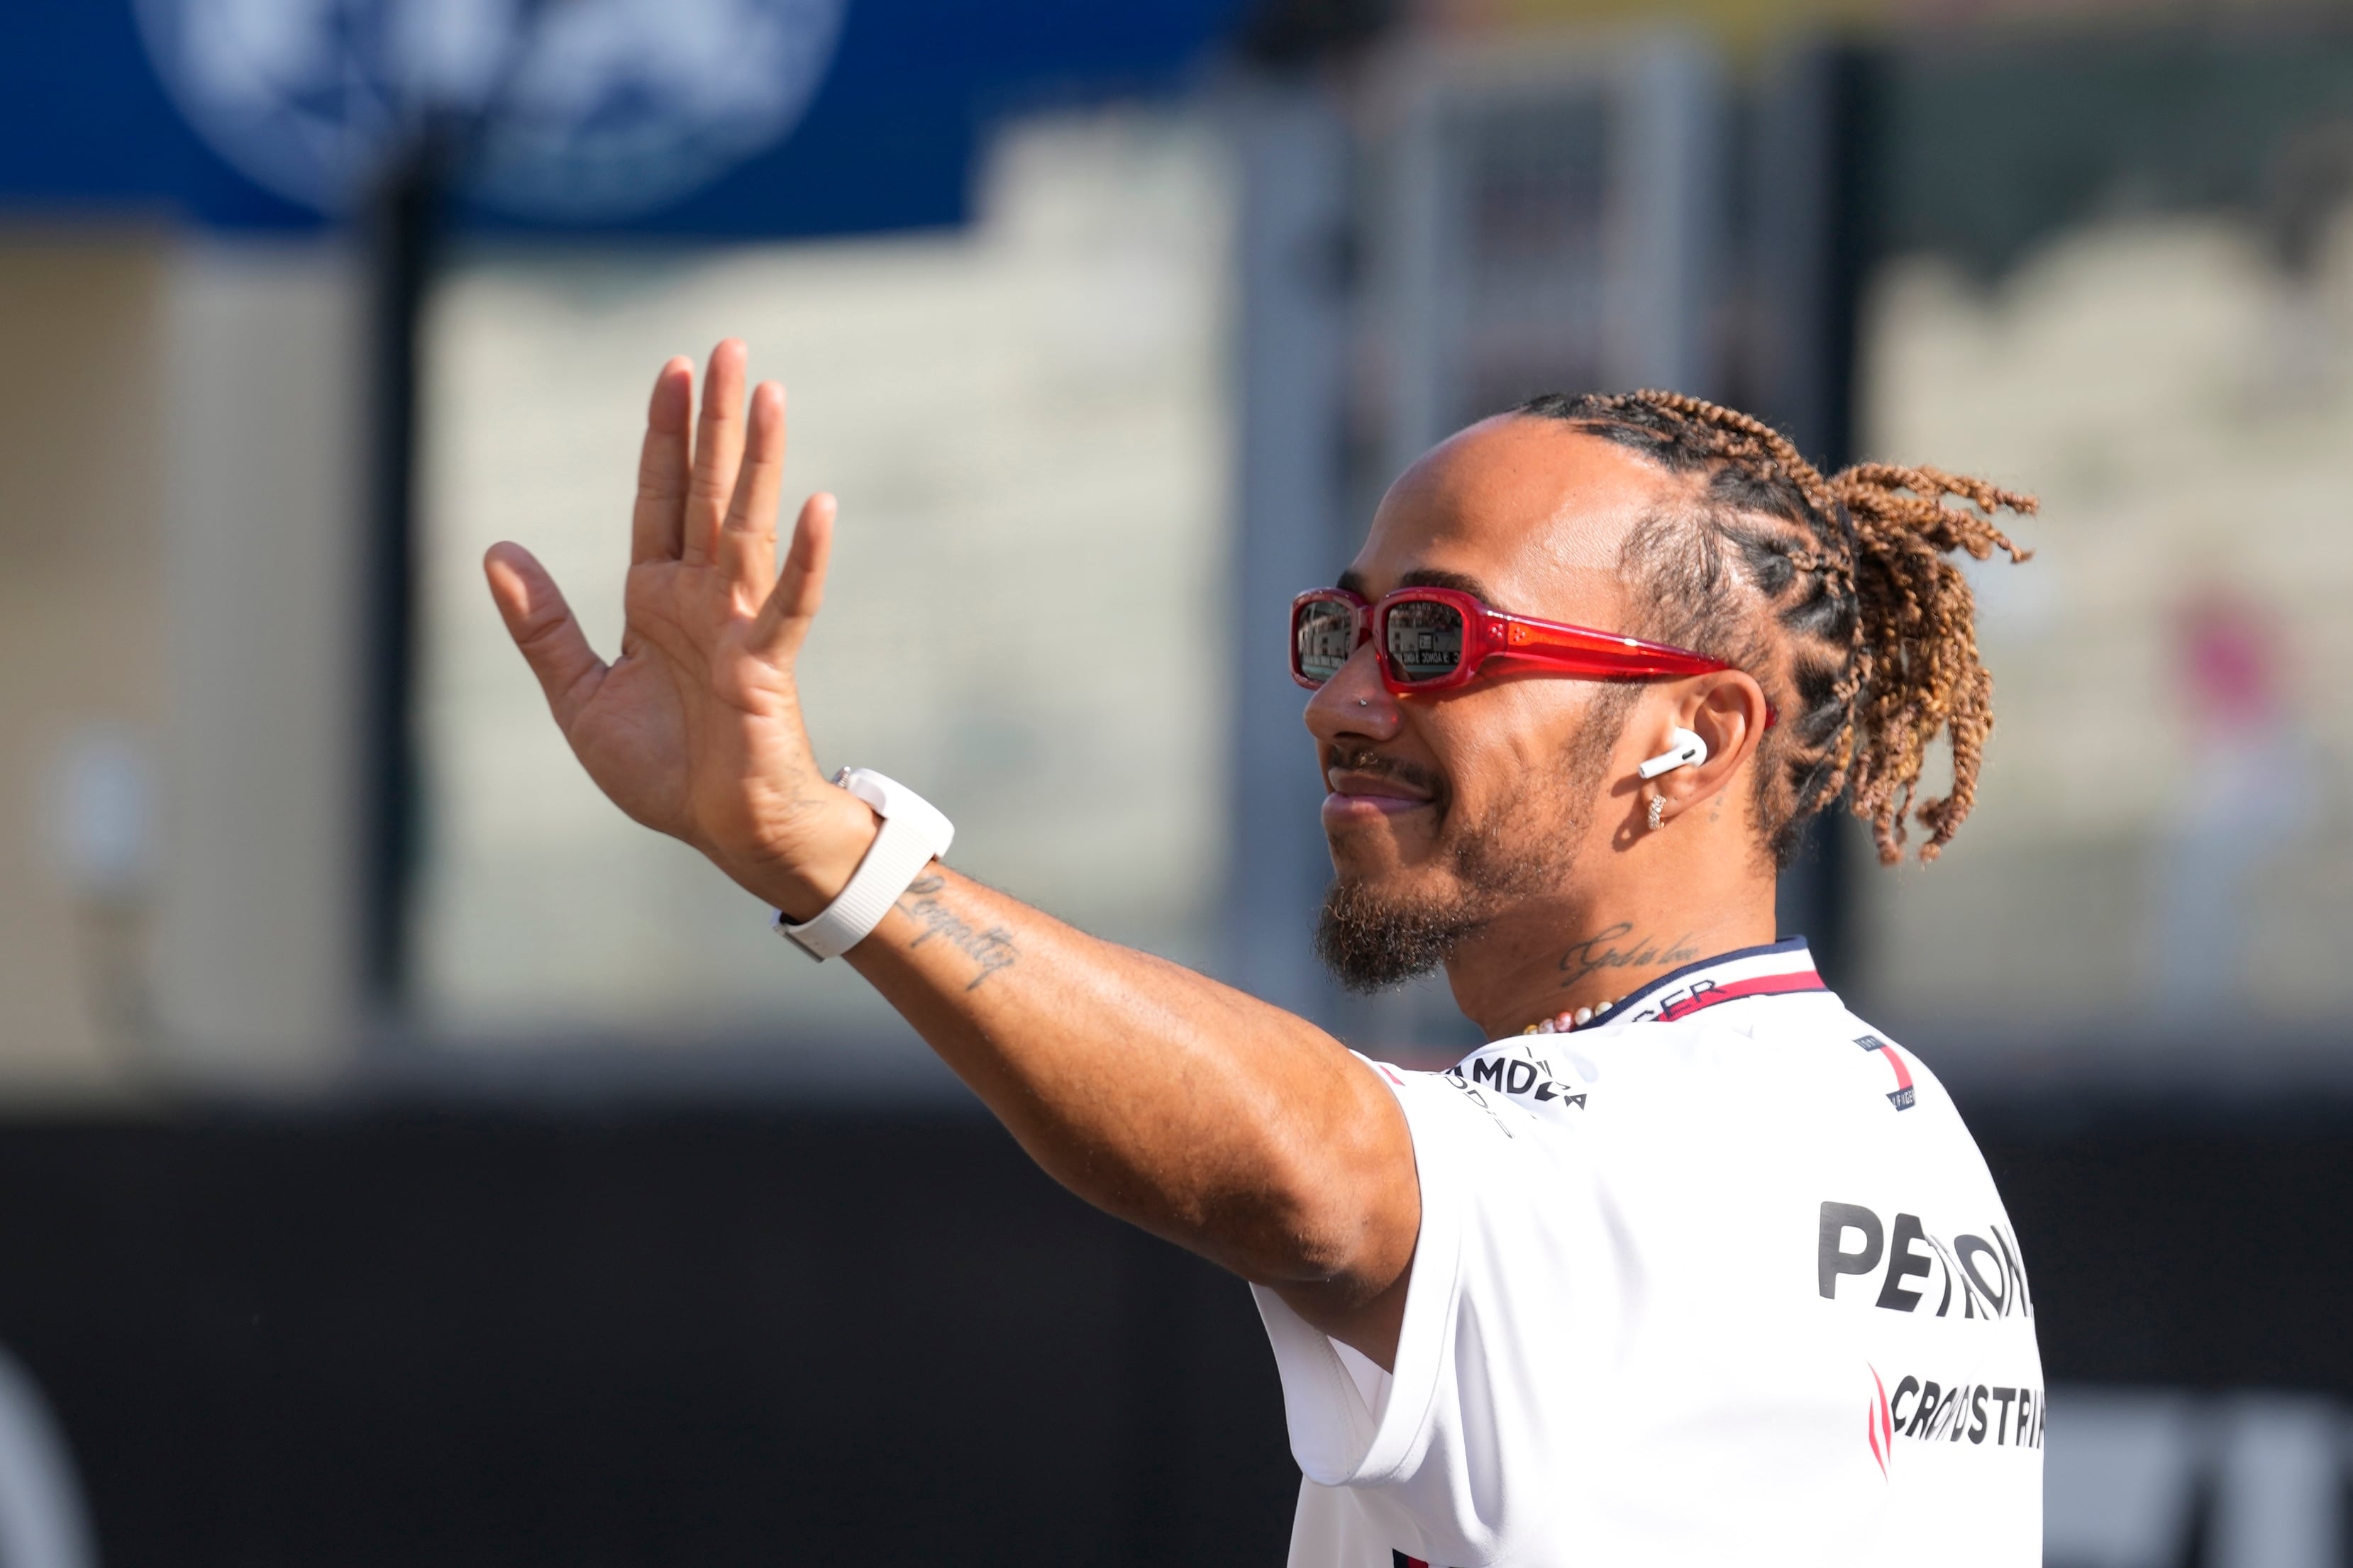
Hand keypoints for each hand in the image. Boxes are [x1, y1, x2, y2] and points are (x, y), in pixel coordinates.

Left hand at [482, 340, 873, 916]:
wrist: (726, 834)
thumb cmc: (666, 771)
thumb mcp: (580, 696)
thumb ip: (541, 626)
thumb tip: (494, 549)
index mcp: (656, 598)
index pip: (659, 497)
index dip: (663, 435)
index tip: (672, 369)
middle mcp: (701, 597)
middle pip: (706, 490)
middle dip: (714, 420)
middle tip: (727, 347)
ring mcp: (738, 625)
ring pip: (746, 526)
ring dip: (758, 460)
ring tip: (767, 394)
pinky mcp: (766, 665)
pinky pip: (789, 604)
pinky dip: (807, 558)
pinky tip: (820, 506)